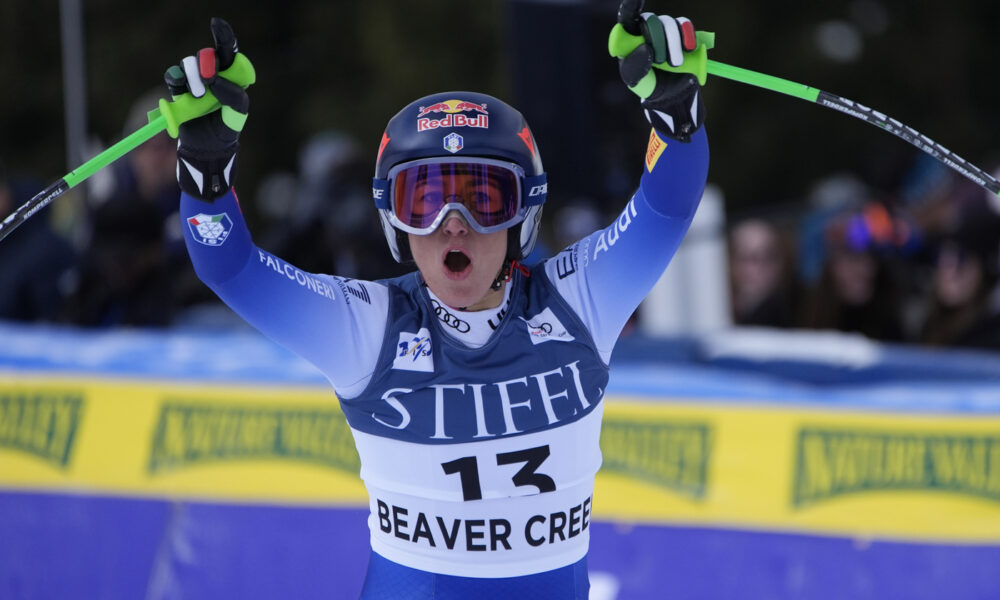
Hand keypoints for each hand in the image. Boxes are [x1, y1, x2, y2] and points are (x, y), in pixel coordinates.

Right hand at [165, 18, 249, 199]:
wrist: (205, 149)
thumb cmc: (225, 131)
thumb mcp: (236, 116)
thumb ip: (233, 97)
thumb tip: (215, 80)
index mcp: (232, 77)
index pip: (229, 52)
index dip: (223, 36)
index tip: (216, 25)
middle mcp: (213, 75)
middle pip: (208, 54)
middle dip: (207, 62)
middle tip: (209, 79)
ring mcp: (195, 81)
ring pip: (189, 63)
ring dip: (193, 76)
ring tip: (198, 96)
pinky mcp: (180, 90)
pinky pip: (174, 76)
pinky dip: (177, 80)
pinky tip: (182, 90)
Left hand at [615, 0, 704, 141]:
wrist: (672, 96)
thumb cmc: (648, 86)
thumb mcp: (637, 81)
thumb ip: (635, 67)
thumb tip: (646, 48)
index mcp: (629, 38)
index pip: (627, 16)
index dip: (631, 5)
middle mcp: (646, 29)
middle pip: (651, 20)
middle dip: (658, 42)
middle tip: (661, 62)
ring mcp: (665, 30)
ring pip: (670, 23)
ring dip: (673, 44)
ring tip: (674, 64)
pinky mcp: (682, 34)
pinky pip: (685, 25)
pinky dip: (687, 37)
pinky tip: (688, 49)